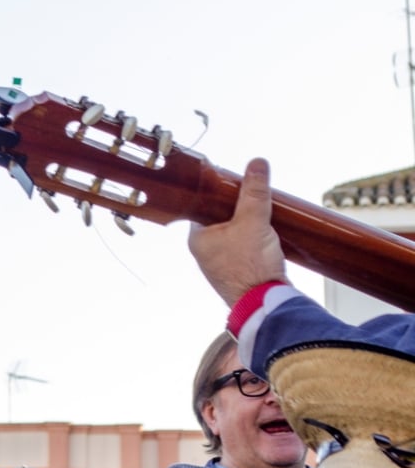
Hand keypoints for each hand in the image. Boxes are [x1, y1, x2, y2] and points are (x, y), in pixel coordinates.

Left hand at [187, 157, 287, 306]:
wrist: (266, 304)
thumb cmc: (251, 269)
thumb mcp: (253, 221)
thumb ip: (254, 192)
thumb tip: (256, 164)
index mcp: (198, 237)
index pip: (204, 203)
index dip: (222, 190)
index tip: (238, 180)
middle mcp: (205, 249)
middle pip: (222, 215)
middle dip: (241, 205)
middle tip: (257, 194)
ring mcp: (222, 261)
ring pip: (236, 230)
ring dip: (251, 221)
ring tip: (266, 211)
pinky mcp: (240, 269)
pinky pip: (246, 244)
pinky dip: (257, 235)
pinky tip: (269, 230)